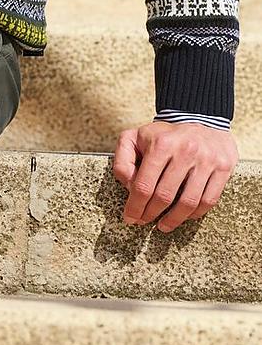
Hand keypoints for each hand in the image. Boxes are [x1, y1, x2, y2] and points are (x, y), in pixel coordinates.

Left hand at [112, 120, 238, 231]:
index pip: (144, 185)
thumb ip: (123, 159)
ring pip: (188, 203)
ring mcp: (206, 161)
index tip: (129, 218)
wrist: (200, 118)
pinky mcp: (222, 168)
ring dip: (173, 220)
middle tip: (143, 222)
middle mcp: (184, 151)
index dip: (135, 206)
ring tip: (162, 225)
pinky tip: (183, 216)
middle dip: (150, 214)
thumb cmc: (163, 135)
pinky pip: (208, 201)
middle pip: (164, 196)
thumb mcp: (135, 137)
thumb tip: (128, 186)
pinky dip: (194, 214)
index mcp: (160, 144)